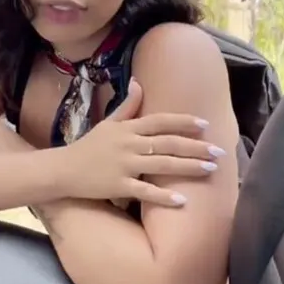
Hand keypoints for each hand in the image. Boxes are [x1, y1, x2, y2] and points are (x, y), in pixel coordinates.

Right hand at [63, 78, 224, 207]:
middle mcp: (129, 144)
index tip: (205, 124)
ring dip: (188, 167)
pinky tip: (182, 201)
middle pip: (168, 143)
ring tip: (210, 169)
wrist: (63, 169)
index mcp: (128, 128)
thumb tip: (139, 82)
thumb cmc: (88, 146)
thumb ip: (127, 105)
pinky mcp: (118, 186)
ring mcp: (124, 165)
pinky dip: (163, 197)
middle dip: (196, 147)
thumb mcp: (108, 123)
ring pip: (162, 165)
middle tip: (219, 151)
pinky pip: (145, 192)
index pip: (161, 121)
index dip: (184, 122)